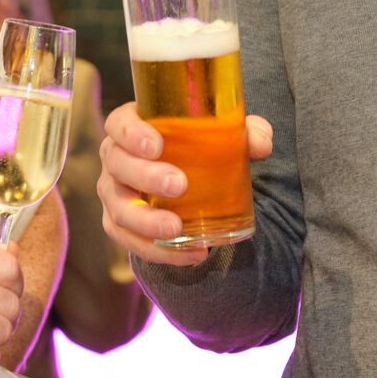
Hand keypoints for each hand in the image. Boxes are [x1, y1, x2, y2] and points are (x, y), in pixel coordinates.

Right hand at [98, 102, 274, 267]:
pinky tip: (192, 254)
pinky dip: (159, 252)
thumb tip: (260, 144)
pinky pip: (131, 242)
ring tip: (176, 228)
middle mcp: (116, 160)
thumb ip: (247, 133)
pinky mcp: (121, 226)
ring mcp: (115, 195)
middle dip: (144, 176)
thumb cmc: (200, 148)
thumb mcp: (225, 135)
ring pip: (119, 210)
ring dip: (146, 221)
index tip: (157, 145)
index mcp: (133, 128)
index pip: (119, 123)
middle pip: (117, 165)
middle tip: (178, 185)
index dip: (131, 133)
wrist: (189, 181)